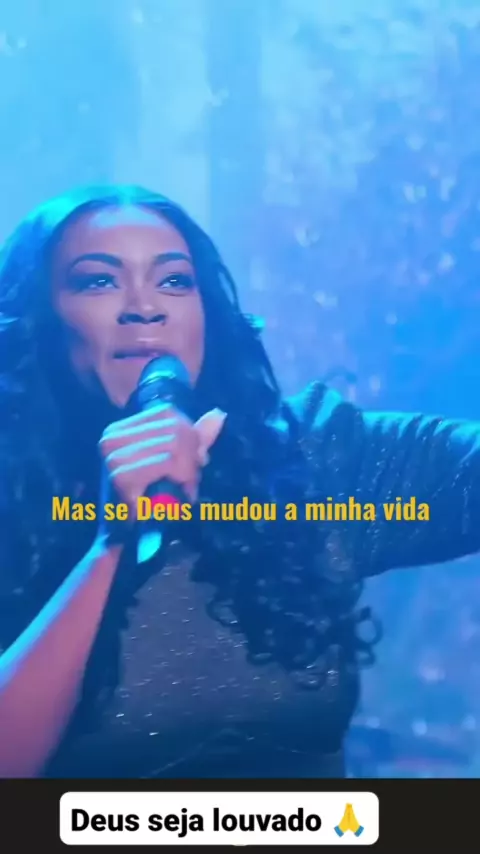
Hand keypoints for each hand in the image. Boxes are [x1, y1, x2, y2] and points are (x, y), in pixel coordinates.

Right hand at [96, 404, 225, 541]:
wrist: (126, 541)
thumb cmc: (150, 501)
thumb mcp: (175, 462)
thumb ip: (194, 438)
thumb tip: (219, 414)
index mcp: (118, 429)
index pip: (168, 413)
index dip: (189, 437)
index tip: (189, 464)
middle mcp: (110, 438)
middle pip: (175, 428)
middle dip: (191, 456)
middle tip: (187, 481)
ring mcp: (113, 456)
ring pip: (175, 445)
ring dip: (188, 471)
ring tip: (181, 490)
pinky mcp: (121, 476)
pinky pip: (169, 463)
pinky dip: (181, 479)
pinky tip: (175, 497)